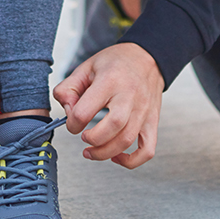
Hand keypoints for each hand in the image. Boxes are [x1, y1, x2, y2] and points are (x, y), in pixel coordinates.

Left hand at [53, 43, 162, 168]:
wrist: (148, 57)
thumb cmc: (116, 62)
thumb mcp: (87, 67)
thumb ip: (68, 88)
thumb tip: (67, 111)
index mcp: (110, 80)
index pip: (85, 111)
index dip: (72, 123)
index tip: (72, 123)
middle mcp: (130, 96)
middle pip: (112, 127)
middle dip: (92, 140)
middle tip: (84, 137)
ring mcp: (144, 110)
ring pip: (126, 141)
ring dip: (105, 153)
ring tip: (92, 151)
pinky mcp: (152, 121)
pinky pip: (147, 150)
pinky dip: (132, 161)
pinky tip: (116, 157)